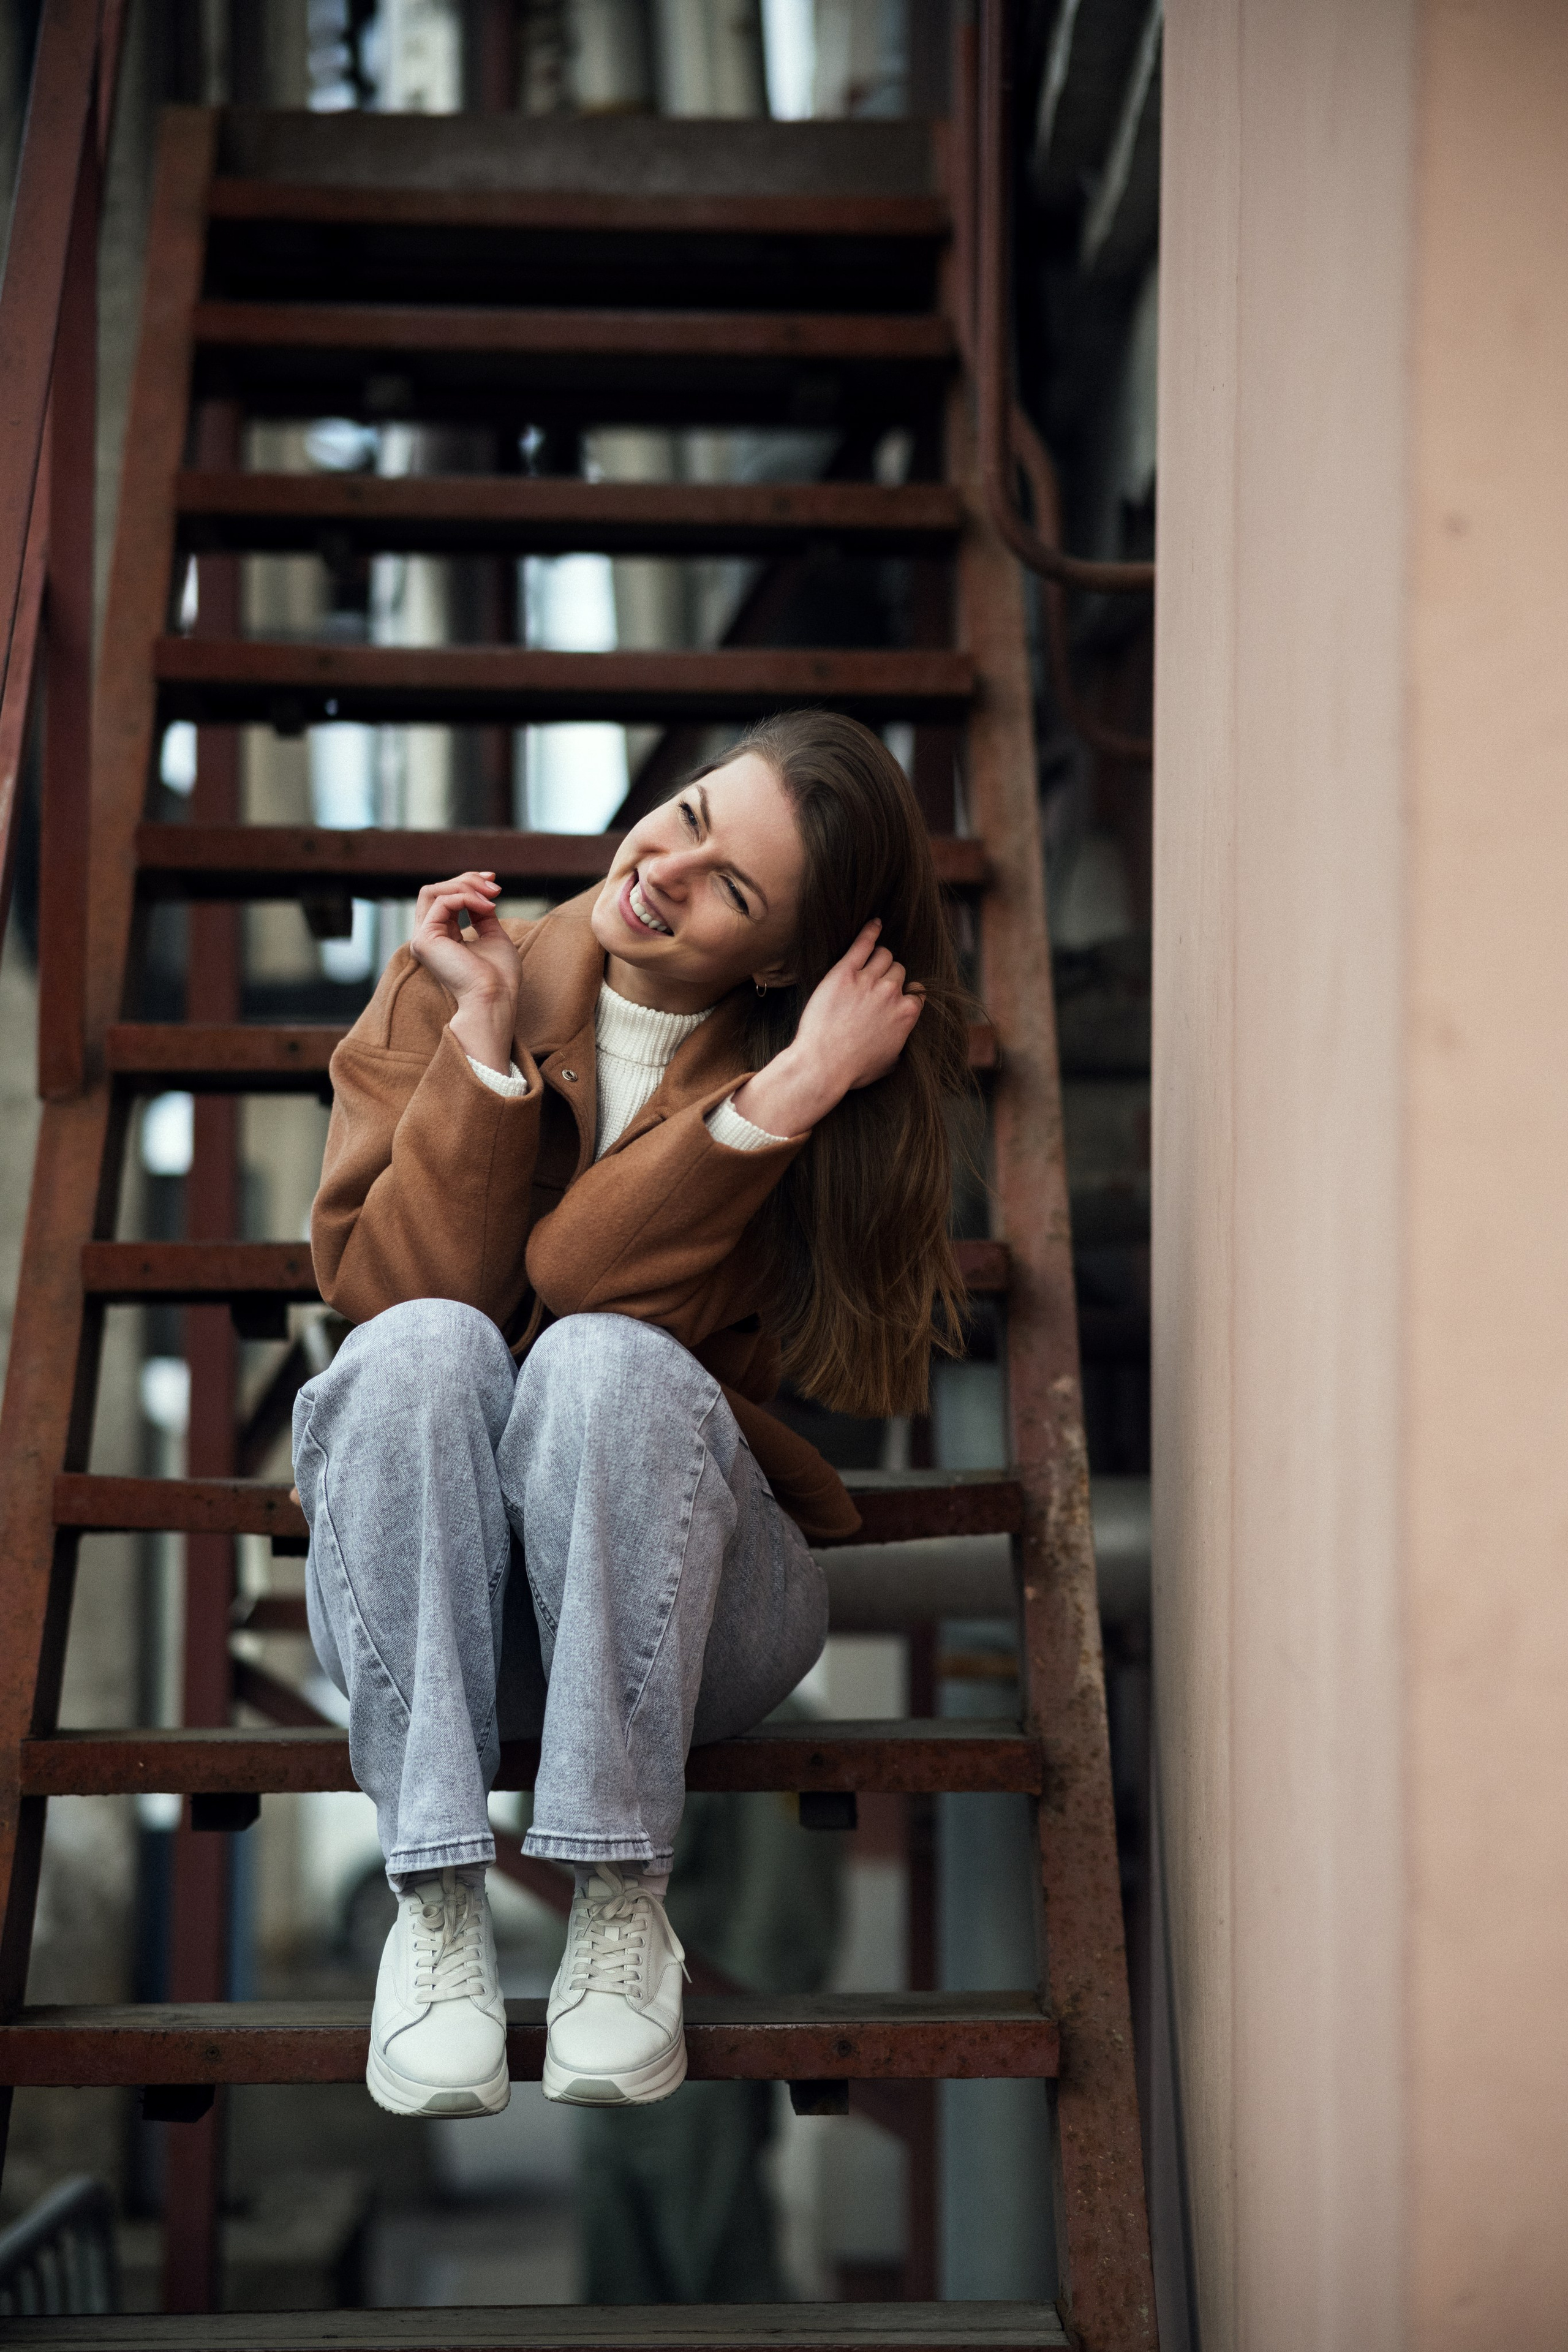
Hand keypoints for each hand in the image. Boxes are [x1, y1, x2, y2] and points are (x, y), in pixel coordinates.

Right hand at [408, 871, 519, 1075]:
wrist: (496, 999)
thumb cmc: (499, 977)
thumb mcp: (492, 935)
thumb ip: (482, 914)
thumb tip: (481, 893)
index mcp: (441, 938)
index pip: (444, 898)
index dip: (468, 883)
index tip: (494, 881)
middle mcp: (426, 938)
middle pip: (436, 891)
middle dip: (468, 881)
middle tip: (495, 887)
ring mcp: (422, 939)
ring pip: (434, 892)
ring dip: (466, 886)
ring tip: (492, 896)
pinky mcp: (424, 940)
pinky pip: (442, 902)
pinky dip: (466, 898)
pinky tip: (487, 908)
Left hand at [729, 920, 922, 1136]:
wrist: (822, 1065)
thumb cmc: (853, 1069)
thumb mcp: (890, 1062)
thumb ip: (903, 1043)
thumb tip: (905, 1038)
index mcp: (907, 1013)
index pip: (915, 991)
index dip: (903, 994)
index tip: (893, 998)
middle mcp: (892, 993)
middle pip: (898, 971)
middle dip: (889, 977)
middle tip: (873, 987)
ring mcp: (868, 980)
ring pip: (884, 955)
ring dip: (878, 959)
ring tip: (869, 963)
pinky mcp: (844, 972)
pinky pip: (863, 944)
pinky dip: (870, 932)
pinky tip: (873, 924)